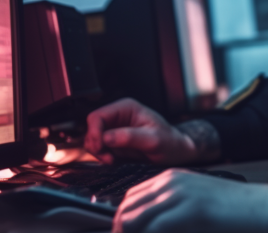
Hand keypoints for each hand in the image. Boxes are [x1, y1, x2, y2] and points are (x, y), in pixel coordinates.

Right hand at [85, 98, 200, 165]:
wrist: (176, 153)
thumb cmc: (170, 142)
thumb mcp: (153, 140)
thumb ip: (130, 137)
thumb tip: (106, 138)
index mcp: (126, 108)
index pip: (97, 116)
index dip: (94, 133)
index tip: (101, 147)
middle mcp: (118, 116)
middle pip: (91, 128)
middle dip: (96, 144)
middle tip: (109, 158)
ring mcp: (115, 129)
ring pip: (93, 139)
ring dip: (99, 152)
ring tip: (113, 160)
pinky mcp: (115, 142)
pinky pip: (99, 149)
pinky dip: (102, 156)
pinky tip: (115, 160)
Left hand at [114, 169, 267, 232]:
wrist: (262, 207)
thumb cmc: (233, 210)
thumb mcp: (195, 203)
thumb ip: (171, 210)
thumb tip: (148, 226)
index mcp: (172, 178)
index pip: (131, 198)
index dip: (122, 221)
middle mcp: (171, 182)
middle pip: (127, 208)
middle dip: (121, 229)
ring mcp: (179, 193)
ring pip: (133, 219)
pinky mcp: (190, 209)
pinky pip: (154, 229)